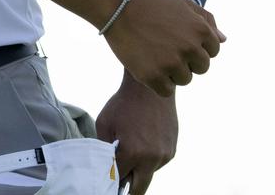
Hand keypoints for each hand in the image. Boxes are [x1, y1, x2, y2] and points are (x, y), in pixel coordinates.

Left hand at [96, 77, 178, 194]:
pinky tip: (142, 143)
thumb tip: (104, 166)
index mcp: (133, 153)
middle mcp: (152, 158)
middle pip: (139, 188)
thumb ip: (103, 149)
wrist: (149, 89)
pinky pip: (158, 163)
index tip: (106, 183)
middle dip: (128, 188)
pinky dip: (149, 160)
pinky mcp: (172, 150)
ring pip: (149, 174)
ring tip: (130, 151)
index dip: (110, 180)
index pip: (118, 178)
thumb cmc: (123, 104)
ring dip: (140, 170)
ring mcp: (165, 155)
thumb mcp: (104, 124)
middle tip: (118, 185)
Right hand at [102, 0, 224, 96]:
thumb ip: (206, 20)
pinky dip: (158, 83)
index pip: (213, 52)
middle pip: (201, 69)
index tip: (179, 39)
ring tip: (154, 54)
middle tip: (166, 48)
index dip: (196, 47)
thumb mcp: (183, 3)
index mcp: (201, 31)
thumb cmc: (153, 5)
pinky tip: (148, 66)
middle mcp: (190, 48)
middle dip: (187, 61)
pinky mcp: (153, 76)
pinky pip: (166, 91)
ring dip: (172, 72)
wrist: (118, 8)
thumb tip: (223, 41)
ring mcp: (172, 63)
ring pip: (184, 80)